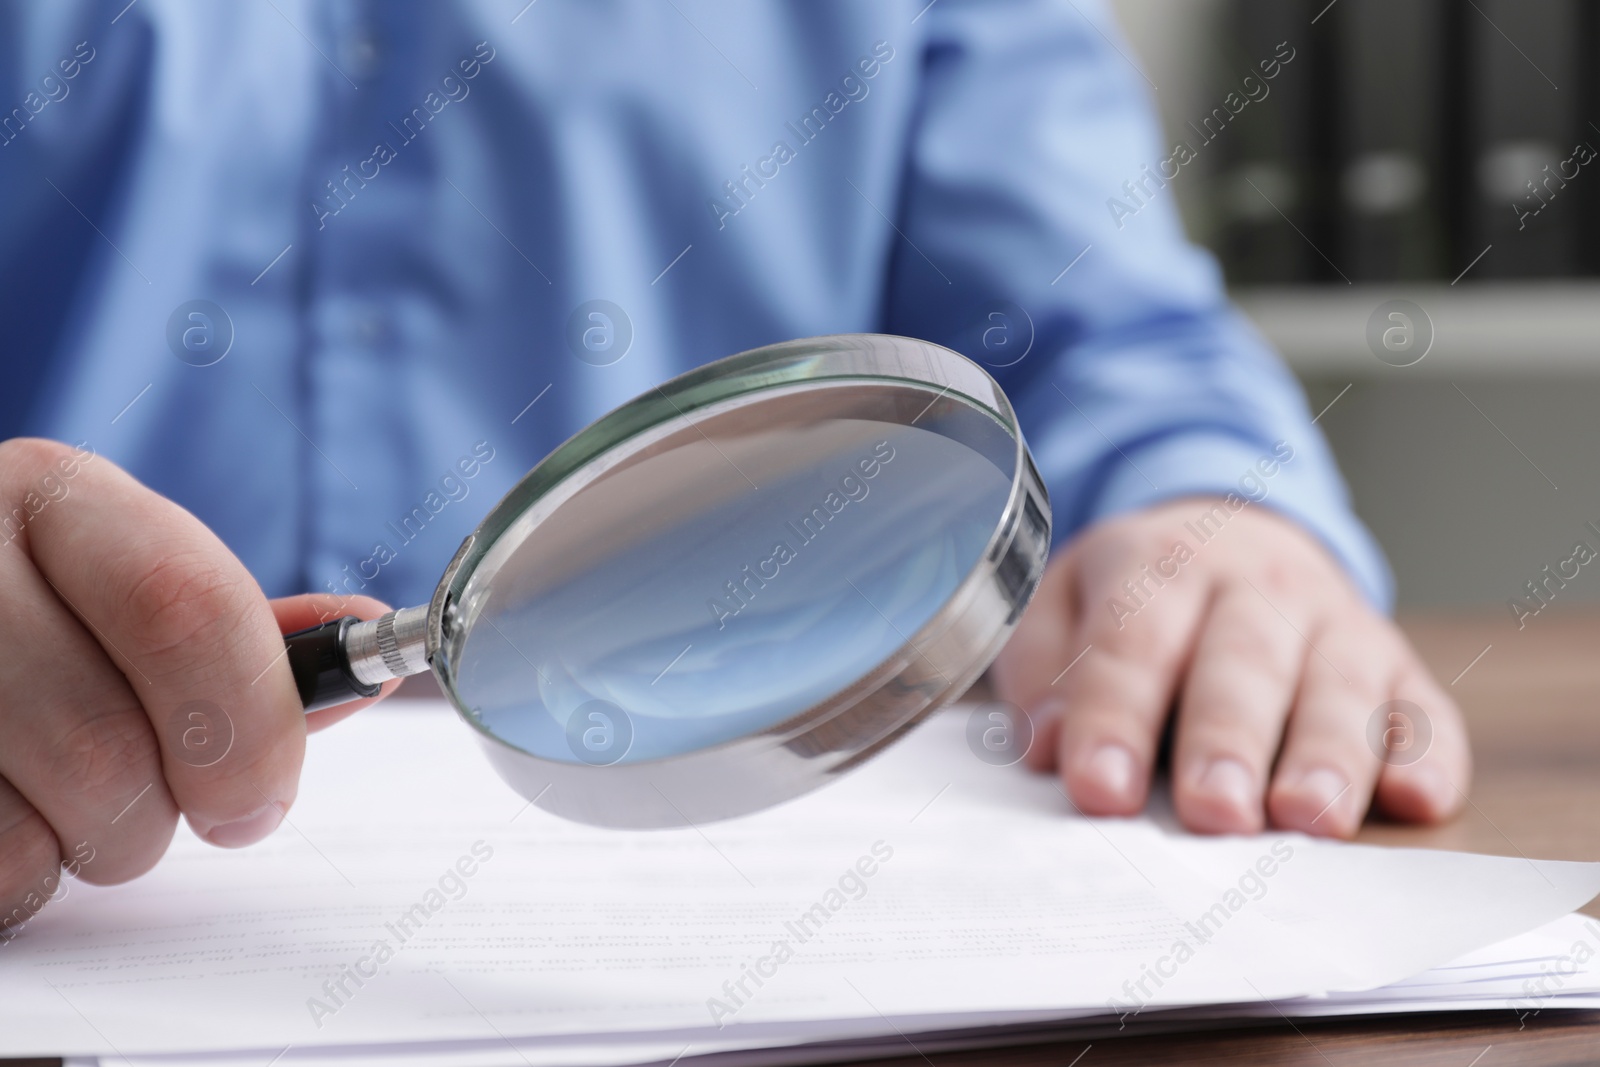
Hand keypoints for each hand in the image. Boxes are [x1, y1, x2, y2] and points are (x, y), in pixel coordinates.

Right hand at [0, 439, 395, 934]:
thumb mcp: (134, 584)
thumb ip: (248, 632)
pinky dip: (19, 875)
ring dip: (90, 846)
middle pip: (107, 741)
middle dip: (168, 808)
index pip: (185, 607)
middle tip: (176, 808)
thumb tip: (374, 649)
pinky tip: (10, 810)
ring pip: (37, 825)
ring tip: (69, 795)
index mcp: (57, 497)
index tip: (263, 796)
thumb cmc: (45, 616)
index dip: (251, 721)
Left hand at [992, 497, 1469, 836]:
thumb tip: (1049, 745)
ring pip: (1341, 685)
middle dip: (1229, 740)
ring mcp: (1335, 622)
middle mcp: (1256, 585)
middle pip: (1243, 663)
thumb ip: (1046, 672)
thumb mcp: (1062, 606)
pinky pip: (1423, 708)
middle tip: (1214, 812)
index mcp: (1161, 564)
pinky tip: (1417, 799)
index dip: (1115, 718)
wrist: (1232, 534)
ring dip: (1329, 754)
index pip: (1133, 642)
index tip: (1100, 789)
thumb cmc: (1136, 596)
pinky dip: (1427, 754)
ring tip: (1309, 818)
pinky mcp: (1397, 665)